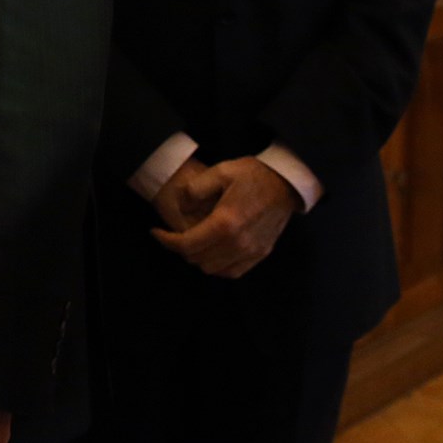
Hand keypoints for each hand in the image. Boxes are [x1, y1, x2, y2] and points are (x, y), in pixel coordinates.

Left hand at [150, 156, 300, 277]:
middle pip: (198, 260)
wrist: (286, 182)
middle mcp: (238, 243)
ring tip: (192, 242)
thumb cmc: (252, 175)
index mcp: (225, 223)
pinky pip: (233, 271)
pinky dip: (218, 266)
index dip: (166, 241)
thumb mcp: (220, 171)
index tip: (156, 232)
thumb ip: (195, 189)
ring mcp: (252, 251)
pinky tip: (213, 251)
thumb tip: (181, 205)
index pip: (187, 245)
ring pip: (214, 269)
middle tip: (173, 235)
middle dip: (180, 249)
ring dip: (199, 258)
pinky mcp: (262, 253)